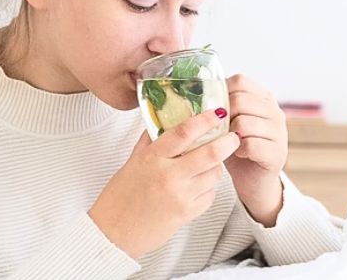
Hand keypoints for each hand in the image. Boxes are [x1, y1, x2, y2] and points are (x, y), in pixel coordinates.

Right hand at [88, 109, 239, 258]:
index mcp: (153, 158)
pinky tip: (198, 185)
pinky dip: (208, 188)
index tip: (217, 113)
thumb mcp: (132, 161)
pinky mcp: (187, 214)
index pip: (184, 132)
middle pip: (210, 153)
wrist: (113, 233)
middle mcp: (168, 175)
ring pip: (214, 175)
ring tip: (210, 163)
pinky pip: (209, 195)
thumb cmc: (120, 197)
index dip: (205, 120)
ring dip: (217, 167)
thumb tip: (163, 120)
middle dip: (228, 142)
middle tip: (233, 137)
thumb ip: (150, 140)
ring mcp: (180, 196)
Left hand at [223, 74, 287, 226]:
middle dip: (223, 116)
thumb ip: (220, 106)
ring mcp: (279, 132)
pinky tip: (237, 153)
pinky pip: (250, 144)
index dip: (222, 92)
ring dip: (229, 135)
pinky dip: (238, 150)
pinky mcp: (277, 153)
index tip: (215, 109)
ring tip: (228, 142)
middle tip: (220, 130)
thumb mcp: (228, 121)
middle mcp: (275, 111)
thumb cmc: (236, 147)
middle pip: (240, 100)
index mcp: (264, 98)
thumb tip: (191, 93)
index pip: (240, 81)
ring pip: (244, 123)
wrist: (254, 181)